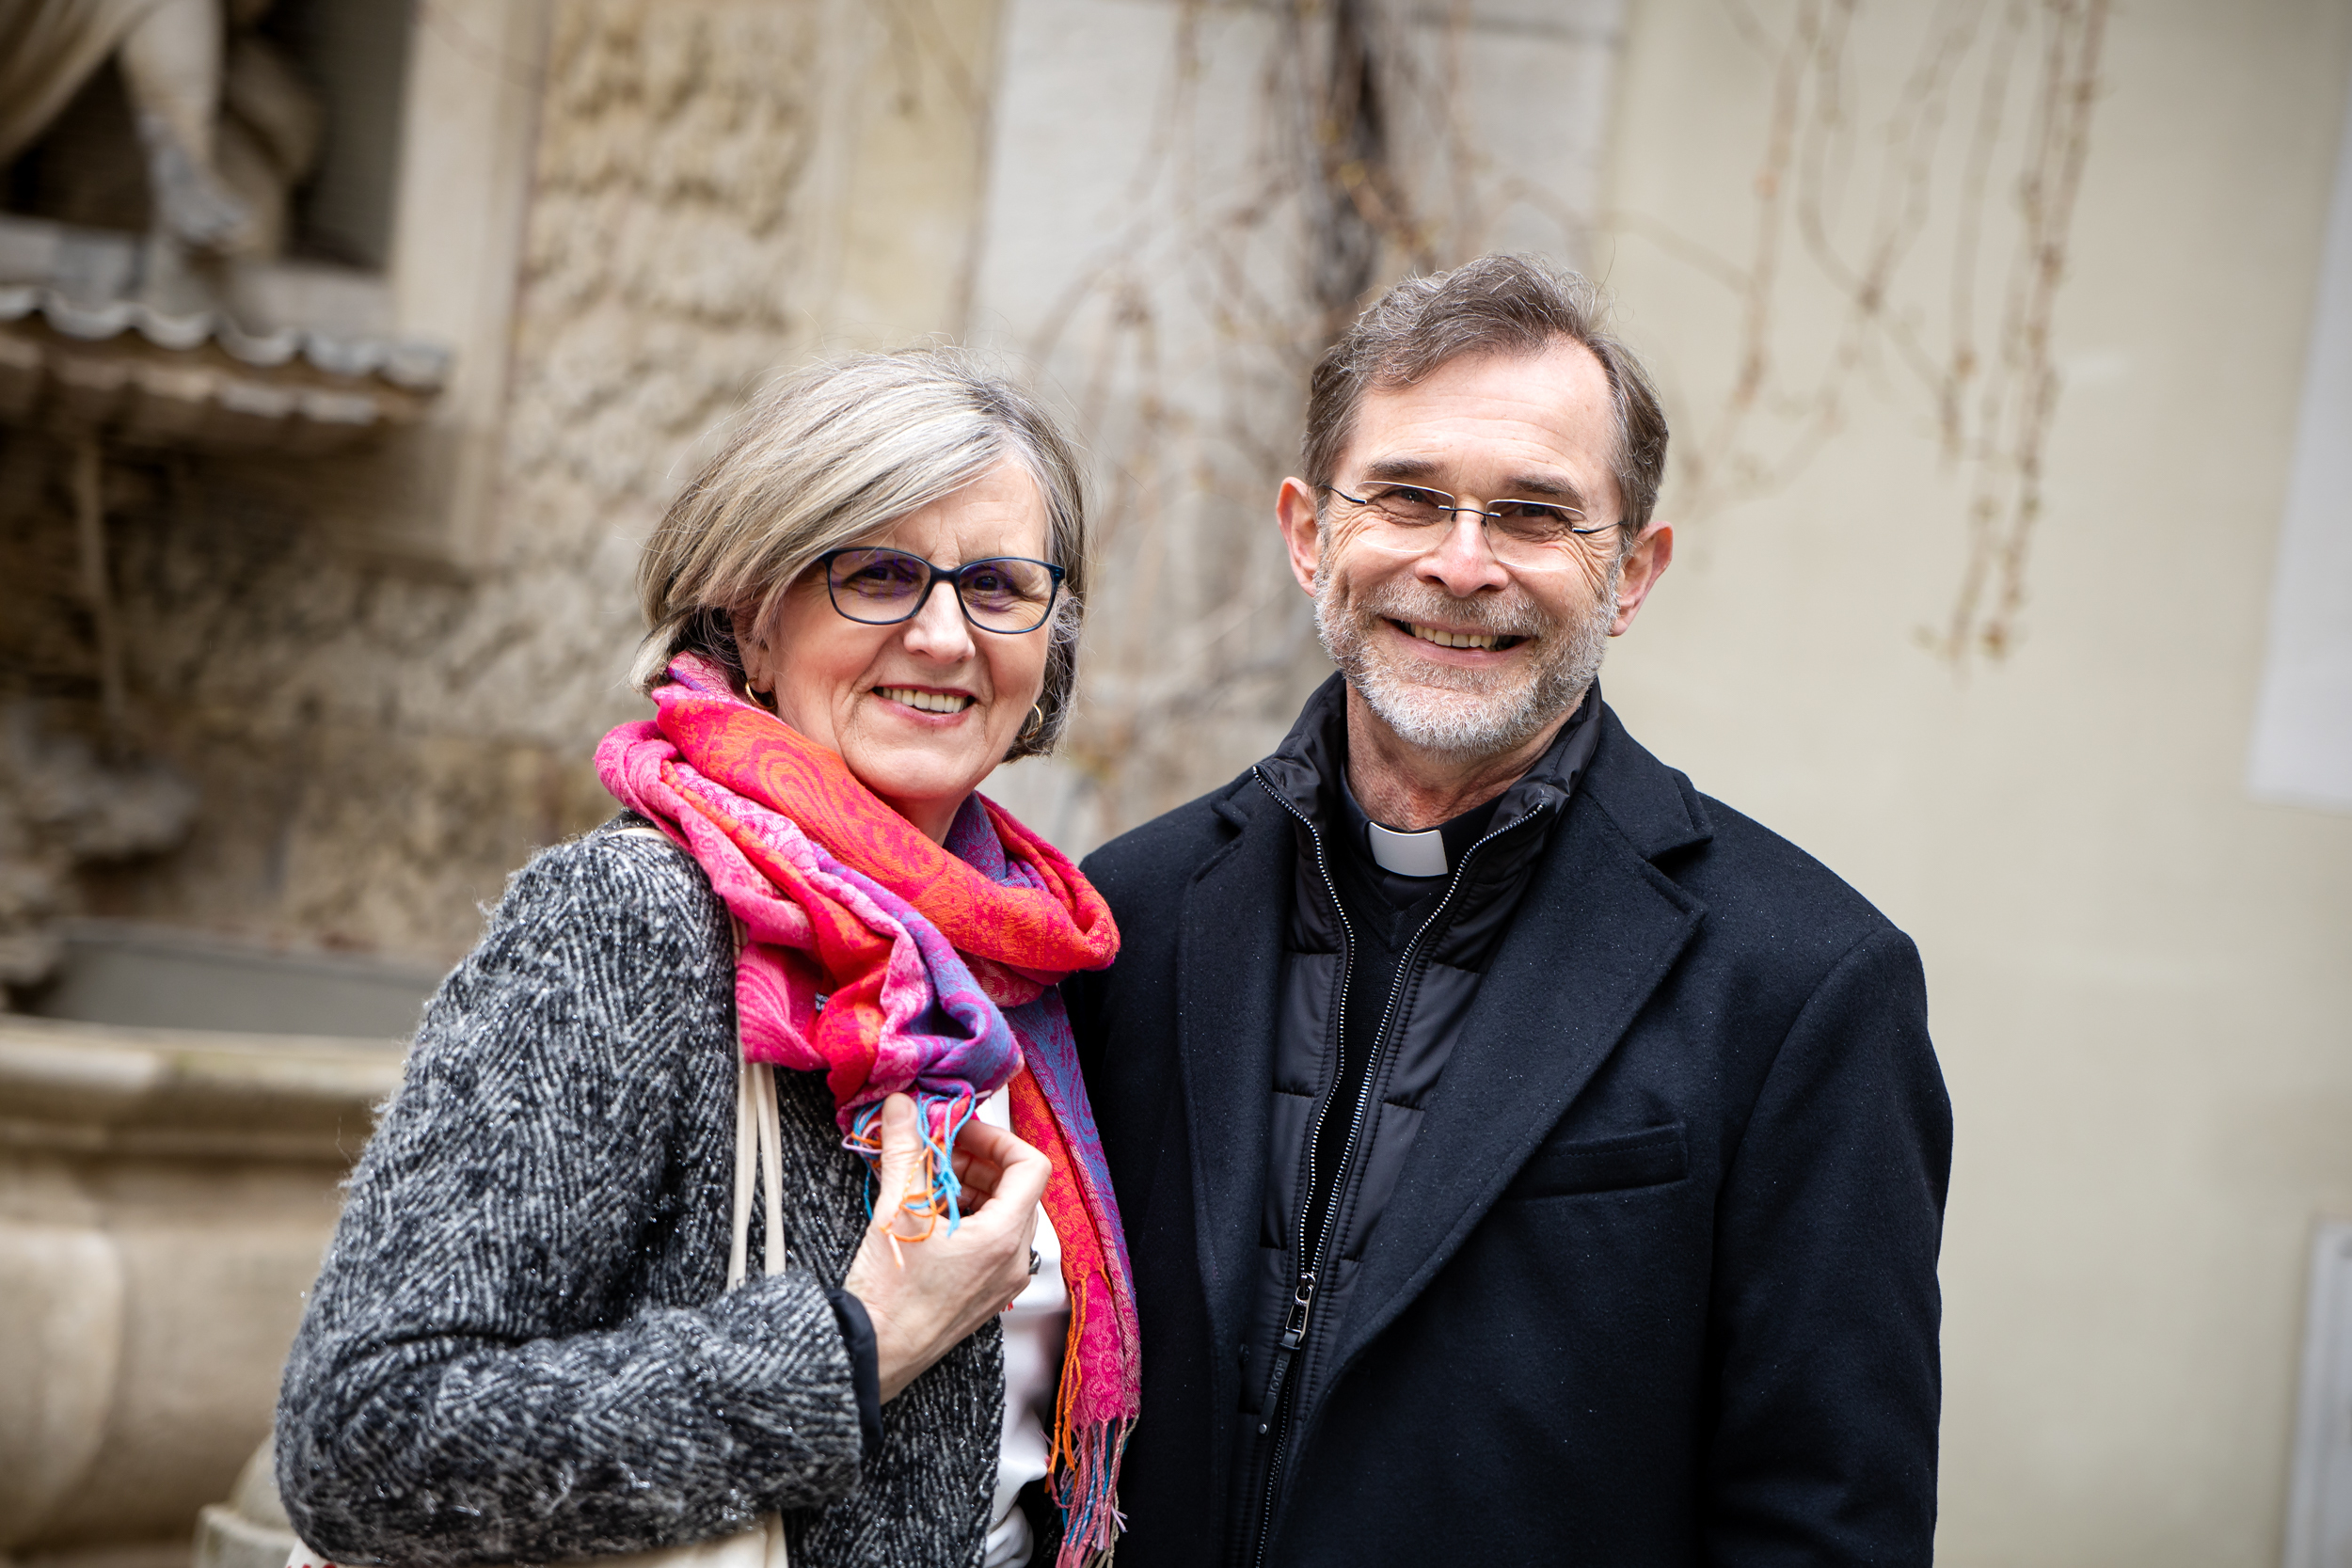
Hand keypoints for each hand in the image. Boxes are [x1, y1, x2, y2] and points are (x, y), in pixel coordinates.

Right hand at [842, 1094, 1046, 1401]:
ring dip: (968, 1187)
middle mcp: (1013, 1260)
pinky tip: (927, 1214)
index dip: (997, 1139)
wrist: (875, 1353)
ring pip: (1001, 1214)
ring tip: (926, 1182)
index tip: (962, 1132)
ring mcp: (1001, 1280)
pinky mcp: (984, 1293)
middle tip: (937, 1151)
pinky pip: (990, 1242)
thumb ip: (904, 1150)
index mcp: (1004, 1237)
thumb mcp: (897, 1211)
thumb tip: (904, 1108)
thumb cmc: (890, 1296)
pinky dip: (965, 1217)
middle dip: (976, 1161)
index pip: (1030, 1166)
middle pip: (1015, 1189)